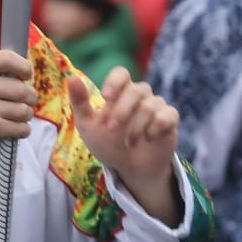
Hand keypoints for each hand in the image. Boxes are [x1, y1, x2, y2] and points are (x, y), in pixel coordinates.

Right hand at [0, 50, 36, 161]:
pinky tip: (11, 128)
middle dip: (29, 98)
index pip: (9, 58)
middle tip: (21, 101)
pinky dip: (21, 130)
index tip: (25, 75)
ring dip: (24, 115)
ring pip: (24, 110)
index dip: (24, 67)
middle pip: (23, 89)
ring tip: (14, 115)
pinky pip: (21, 128)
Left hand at [69, 68, 181, 225]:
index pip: (121, 73)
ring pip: (151, 105)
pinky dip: (156, 127)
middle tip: (112, 128)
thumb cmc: (108, 143)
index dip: (115, 82)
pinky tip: (149, 138)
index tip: (106, 98)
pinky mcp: (170, 120)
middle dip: (123, 110)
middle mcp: (140, 95)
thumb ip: (80, 102)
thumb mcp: (88, 125)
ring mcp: (156, 106)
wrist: (129, 168)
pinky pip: (168, 114)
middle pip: (137, 89)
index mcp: (120, 92)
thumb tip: (71, 78)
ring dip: (136, 126)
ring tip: (129, 143)